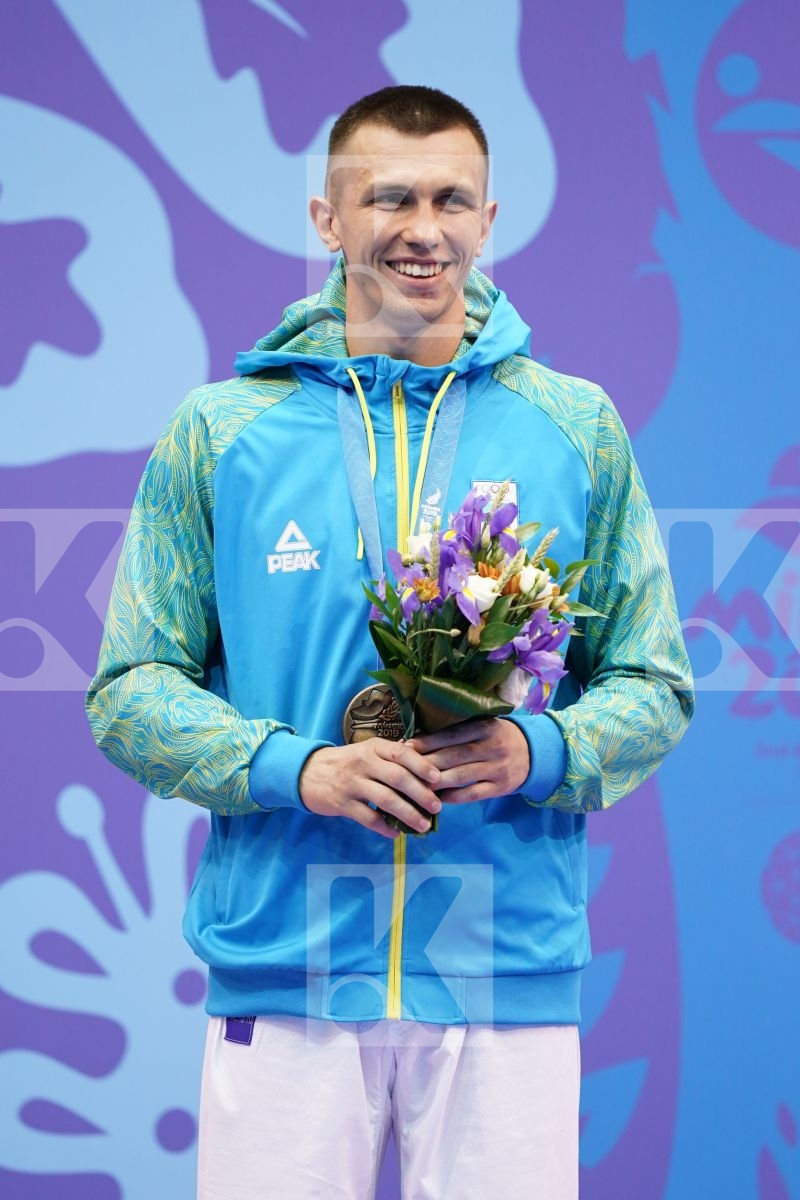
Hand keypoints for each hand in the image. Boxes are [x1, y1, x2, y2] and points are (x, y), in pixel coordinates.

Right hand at [299, 739, 442, 838]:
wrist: (307, 772)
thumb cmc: (347, 762)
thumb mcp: (367, 752)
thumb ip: (392, 758)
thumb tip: (428, 772)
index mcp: (373, 747)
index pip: (401, 753)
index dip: (422, 765)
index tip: (438, 778)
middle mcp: (363, 762)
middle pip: (397, 777)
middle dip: (421, 794)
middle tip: (437, 807)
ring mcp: (352, 783)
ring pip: (385, 800)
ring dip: (408, 814)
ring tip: (423, 825)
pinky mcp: (342, 803)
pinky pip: (368, 818)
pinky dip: (384, 827)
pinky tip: (396, 833)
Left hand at [408, 719, 529, 804]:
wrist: (533, 753)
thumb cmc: (498, 737)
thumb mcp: (484, 725)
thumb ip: (460, 729)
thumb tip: (422, 737)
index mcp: (485, 727)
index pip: (451, 735)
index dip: (428, 741)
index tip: (407, 746)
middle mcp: (492, 747)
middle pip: (454, 756)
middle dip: (427, 763)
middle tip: (405, 768)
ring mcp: (497, 768)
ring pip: (461, 776)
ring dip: (437, 782)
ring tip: (417, 784)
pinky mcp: (500, 787)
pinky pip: (473, 794)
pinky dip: (454, 797)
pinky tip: (438, 798)